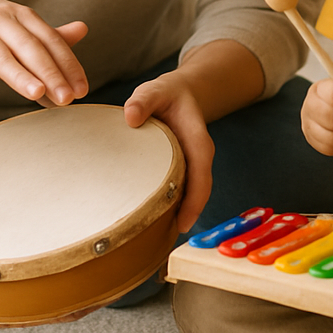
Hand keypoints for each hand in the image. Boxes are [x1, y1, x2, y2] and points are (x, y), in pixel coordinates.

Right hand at [0, 0, 89, 104]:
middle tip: (67, 98)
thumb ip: (48, 33)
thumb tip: (84, 30)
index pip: (50, 41)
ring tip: (38, 92)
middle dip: (50, 73)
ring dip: (19, 74)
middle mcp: (0, 19)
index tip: (81, 89)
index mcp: (22, 15)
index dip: (67, 64)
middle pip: (29, 47)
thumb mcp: (18, 22)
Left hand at [123, 72, 214, 233]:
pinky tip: (154, 221)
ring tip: (156, 239)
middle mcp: (198, 156)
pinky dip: (172, 207)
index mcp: (197, 139)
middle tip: (164, 242)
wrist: (178, 94)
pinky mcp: (181, 170)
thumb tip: (130, 116)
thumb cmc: (166, 94)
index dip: (195, 199)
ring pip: (190, 195)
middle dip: (187, 216)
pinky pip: (181, 191)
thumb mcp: (154, 90)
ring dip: (179, 215)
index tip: (183, 222)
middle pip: (199, 191)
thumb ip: (143, 100)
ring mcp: (191, 165)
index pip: (202, 173)